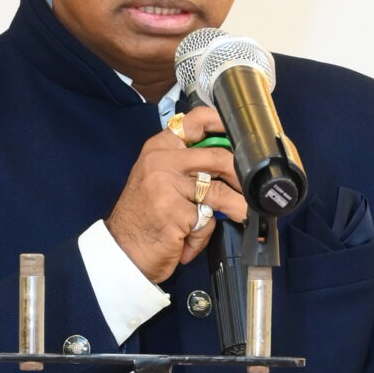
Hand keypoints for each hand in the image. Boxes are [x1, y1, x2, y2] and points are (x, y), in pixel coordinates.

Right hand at [106, 105, 247, 284]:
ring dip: (236, 208)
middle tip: (251, 189)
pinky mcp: (176, 212)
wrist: (123, 251)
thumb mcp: (159, 180)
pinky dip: (202, 235)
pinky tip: (187, 241)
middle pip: (218, 158)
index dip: (222, 124)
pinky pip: (206, 220)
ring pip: (219, 192)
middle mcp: (162, 161)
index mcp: (159, 148)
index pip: (194, 121)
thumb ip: (186, 165)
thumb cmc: (144, 218)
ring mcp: (167, 185)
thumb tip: (228, 160)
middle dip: (241, 177)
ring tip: (239, 216)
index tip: (241, 135)